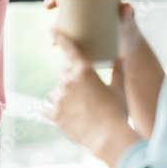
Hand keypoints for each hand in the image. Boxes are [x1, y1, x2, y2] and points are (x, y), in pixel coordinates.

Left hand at [44, 30, 140, 167]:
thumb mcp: (119, 90)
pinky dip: (50, 110)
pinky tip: (60, 115)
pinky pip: (45, 108)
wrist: (108, 138)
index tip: (52, 29)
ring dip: (62, 96)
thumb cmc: (117, 112)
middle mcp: (68, 82)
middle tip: (83, 93)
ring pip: (55, 91)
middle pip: (63, 74)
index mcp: (84, 72)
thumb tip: (120, 58)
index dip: (60, 38)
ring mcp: (60, 99)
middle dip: (70, 80)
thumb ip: (117, 72)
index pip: (69, 49)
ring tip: (78, 108)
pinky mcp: (54, 115)